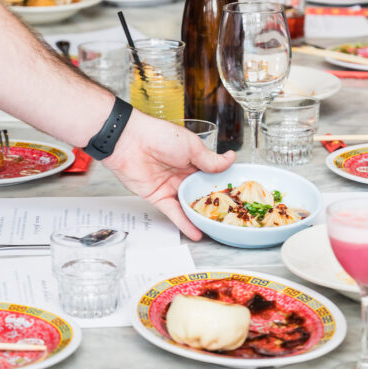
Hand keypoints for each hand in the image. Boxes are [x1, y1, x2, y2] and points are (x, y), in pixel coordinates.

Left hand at [104, 111, 234, 239]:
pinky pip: (174, 213)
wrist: (129, 141)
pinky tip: (197, 232)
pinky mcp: (159, 197)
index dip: (223, 185)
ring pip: (189, 205)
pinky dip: (184, 223)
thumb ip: (211, 160)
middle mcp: (183, 174)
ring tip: (216, 229)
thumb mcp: (192, 146)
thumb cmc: (160, 136)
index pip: (212, 176)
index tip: (238, 196)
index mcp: (193, 160)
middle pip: (201, 193)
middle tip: (229, 217)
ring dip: (201, 217)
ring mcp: (171, 187)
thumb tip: (231, 159)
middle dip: (214, 205)